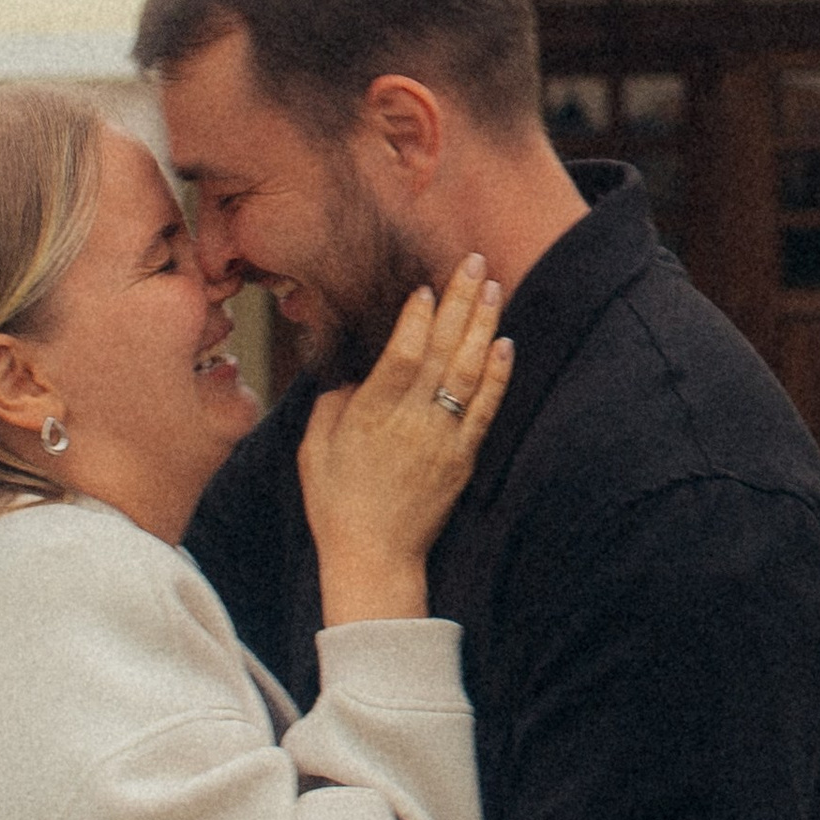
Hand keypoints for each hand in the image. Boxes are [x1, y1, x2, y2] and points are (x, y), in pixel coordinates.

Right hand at [300, 252, 511, 622]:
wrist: (375, 558)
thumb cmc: (335, 501)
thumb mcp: (314, 447)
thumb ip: (333, 402)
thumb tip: (355, 371)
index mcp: (370, 418)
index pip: (400, 358)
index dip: (415, 321)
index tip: (426, 286)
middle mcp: (411, 424)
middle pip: (441, 353)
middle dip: (459, 303)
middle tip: (473, 261)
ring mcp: (442, 440)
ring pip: (468, 372)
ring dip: (483, 326)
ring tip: (493, 287)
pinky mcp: (463, 458)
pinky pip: (486, 409)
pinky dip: (498, 375)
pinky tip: (505, 344)